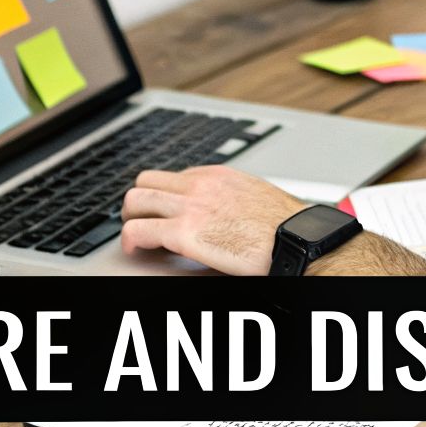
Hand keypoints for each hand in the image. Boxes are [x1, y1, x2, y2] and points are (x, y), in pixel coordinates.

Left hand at [119, 166, 307, 274]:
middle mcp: (199, 185)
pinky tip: (137, 250)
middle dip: (139, 202)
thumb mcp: (255, 197)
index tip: (164, 213)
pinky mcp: (183, 233)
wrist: (294, 240)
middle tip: (141, 221)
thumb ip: (231, 197)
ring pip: (135, 200)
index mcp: (217, 176)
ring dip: (131, 218)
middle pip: (146, 181)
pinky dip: (131, 240)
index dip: (163, 196)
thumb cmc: (284, 226)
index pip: (173, 176)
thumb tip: (224, 211)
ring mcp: (189, 207)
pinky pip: (139, 230)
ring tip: (136, 237)